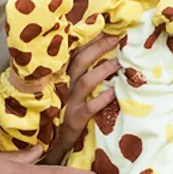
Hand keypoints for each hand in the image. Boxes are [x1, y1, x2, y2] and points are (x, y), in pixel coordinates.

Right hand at [45, 35, 119, 163]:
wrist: (54, 144)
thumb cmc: (65, 113)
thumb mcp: (69, 91)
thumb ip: (80, 74)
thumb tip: (104, 56)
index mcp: (63, 77)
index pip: (75, 52)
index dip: (90, 40)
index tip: (106, 29)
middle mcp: (64, 86)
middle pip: (80, 61)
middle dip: (99, 47)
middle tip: (117, 39)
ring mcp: (69, 103)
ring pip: (86, 81)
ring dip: (103, 70)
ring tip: (118, 63)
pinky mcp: (75, 120)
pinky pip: (90, 107)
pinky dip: (102, 99)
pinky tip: (114, 93)